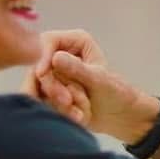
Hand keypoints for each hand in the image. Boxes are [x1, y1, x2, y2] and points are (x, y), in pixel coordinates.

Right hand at [30, 29, 159, 142]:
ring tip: (78, 113)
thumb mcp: (98, 80)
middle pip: (39, 67)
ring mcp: (55, 74)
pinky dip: (57, 111)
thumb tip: (55, 58)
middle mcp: (62, 54)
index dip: (42, 57)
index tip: (42, 73)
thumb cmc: (117, 93)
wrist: (121, 117)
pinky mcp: (51, 92)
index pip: (48, 41)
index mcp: (76, 41)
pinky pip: (42, 101)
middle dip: (53, 88)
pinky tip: (77, 117)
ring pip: (38, 87)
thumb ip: (77, 69)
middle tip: (69, 102)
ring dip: (56, 103)